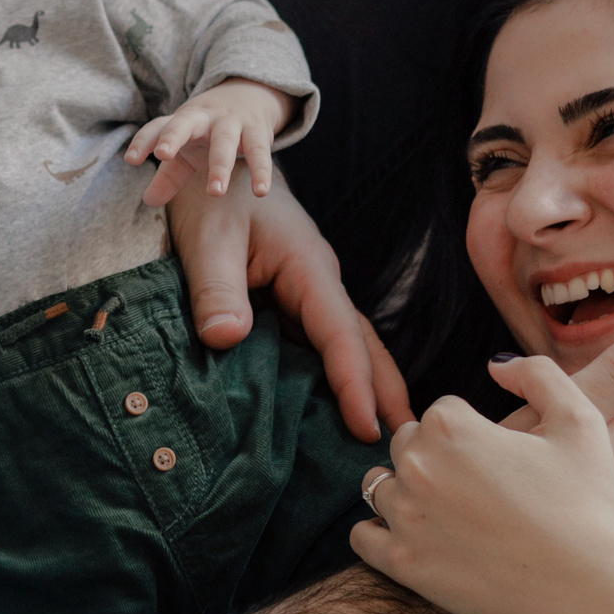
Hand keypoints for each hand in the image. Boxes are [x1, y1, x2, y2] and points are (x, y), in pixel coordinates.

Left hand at [127, 79, 295, 204]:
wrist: (251, 94)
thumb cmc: (209, 130)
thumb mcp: (187, 150)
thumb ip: (168, 176)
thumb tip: (148, 201)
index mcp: (181, 121)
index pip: (157, 127)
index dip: (143, 141)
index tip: (131, 160)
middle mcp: (203, 118)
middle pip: (184, 123)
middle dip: (173, 136)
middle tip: (163, 156)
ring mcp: (231, 121)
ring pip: (224, 141)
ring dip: (220, 166)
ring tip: (215, 192)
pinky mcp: (257, 130)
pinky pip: (259, 151)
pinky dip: (261, 171)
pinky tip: (261, 191)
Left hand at [164, 171, 411, 442]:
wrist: (214, 163)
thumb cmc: (213, 198)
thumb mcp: (208, 239)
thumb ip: (216, 289)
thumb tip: (226, 339)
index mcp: (308, 268)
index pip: (340, 333)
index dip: (355, 383)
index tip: (367, 428)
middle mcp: (319, 285)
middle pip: (364, 345)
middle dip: (387, 395)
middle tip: (406, 450)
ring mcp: (308, 295)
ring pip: (346, 348)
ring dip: (367, 390)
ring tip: (382, 444)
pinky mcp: (290, 304)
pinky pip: (317, 348)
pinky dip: (332, 380)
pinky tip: (329, 415)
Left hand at [350, 355, 613, 613]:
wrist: (586, 590)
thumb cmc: (586, 505)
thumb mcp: (579, 420)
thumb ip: (538, 374)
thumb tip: (495, 365)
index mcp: (450, 425)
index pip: (442, 412)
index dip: (473, 432)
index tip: (499, 460)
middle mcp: (416, 464)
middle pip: (406, 444)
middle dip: (436, 457)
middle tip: (476, 488)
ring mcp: (403, 515)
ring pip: (379, 486)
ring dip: (405, 492)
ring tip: (446, 513)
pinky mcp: (400, 562)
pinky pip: (363, 537)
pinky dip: (381, 534)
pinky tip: (414, 538)